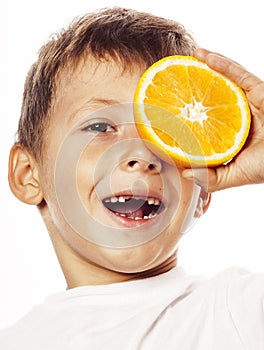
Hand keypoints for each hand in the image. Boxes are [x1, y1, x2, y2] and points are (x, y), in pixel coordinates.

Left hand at [183, 48, 263, 191]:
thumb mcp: (234, 175)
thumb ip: (211, 177)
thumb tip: (185, 174)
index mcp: (229, 133)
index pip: (204, 121)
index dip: (187, 114)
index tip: (167, 109)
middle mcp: (236, 115)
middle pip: (211, 98)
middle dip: (193, 88)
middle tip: (172, 80)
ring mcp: (246, 102)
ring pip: (223, 82)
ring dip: (204, 69)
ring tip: (185, 60)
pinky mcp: (258, 90)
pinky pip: (238, 74)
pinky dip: (221, 64)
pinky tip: (203, 56)